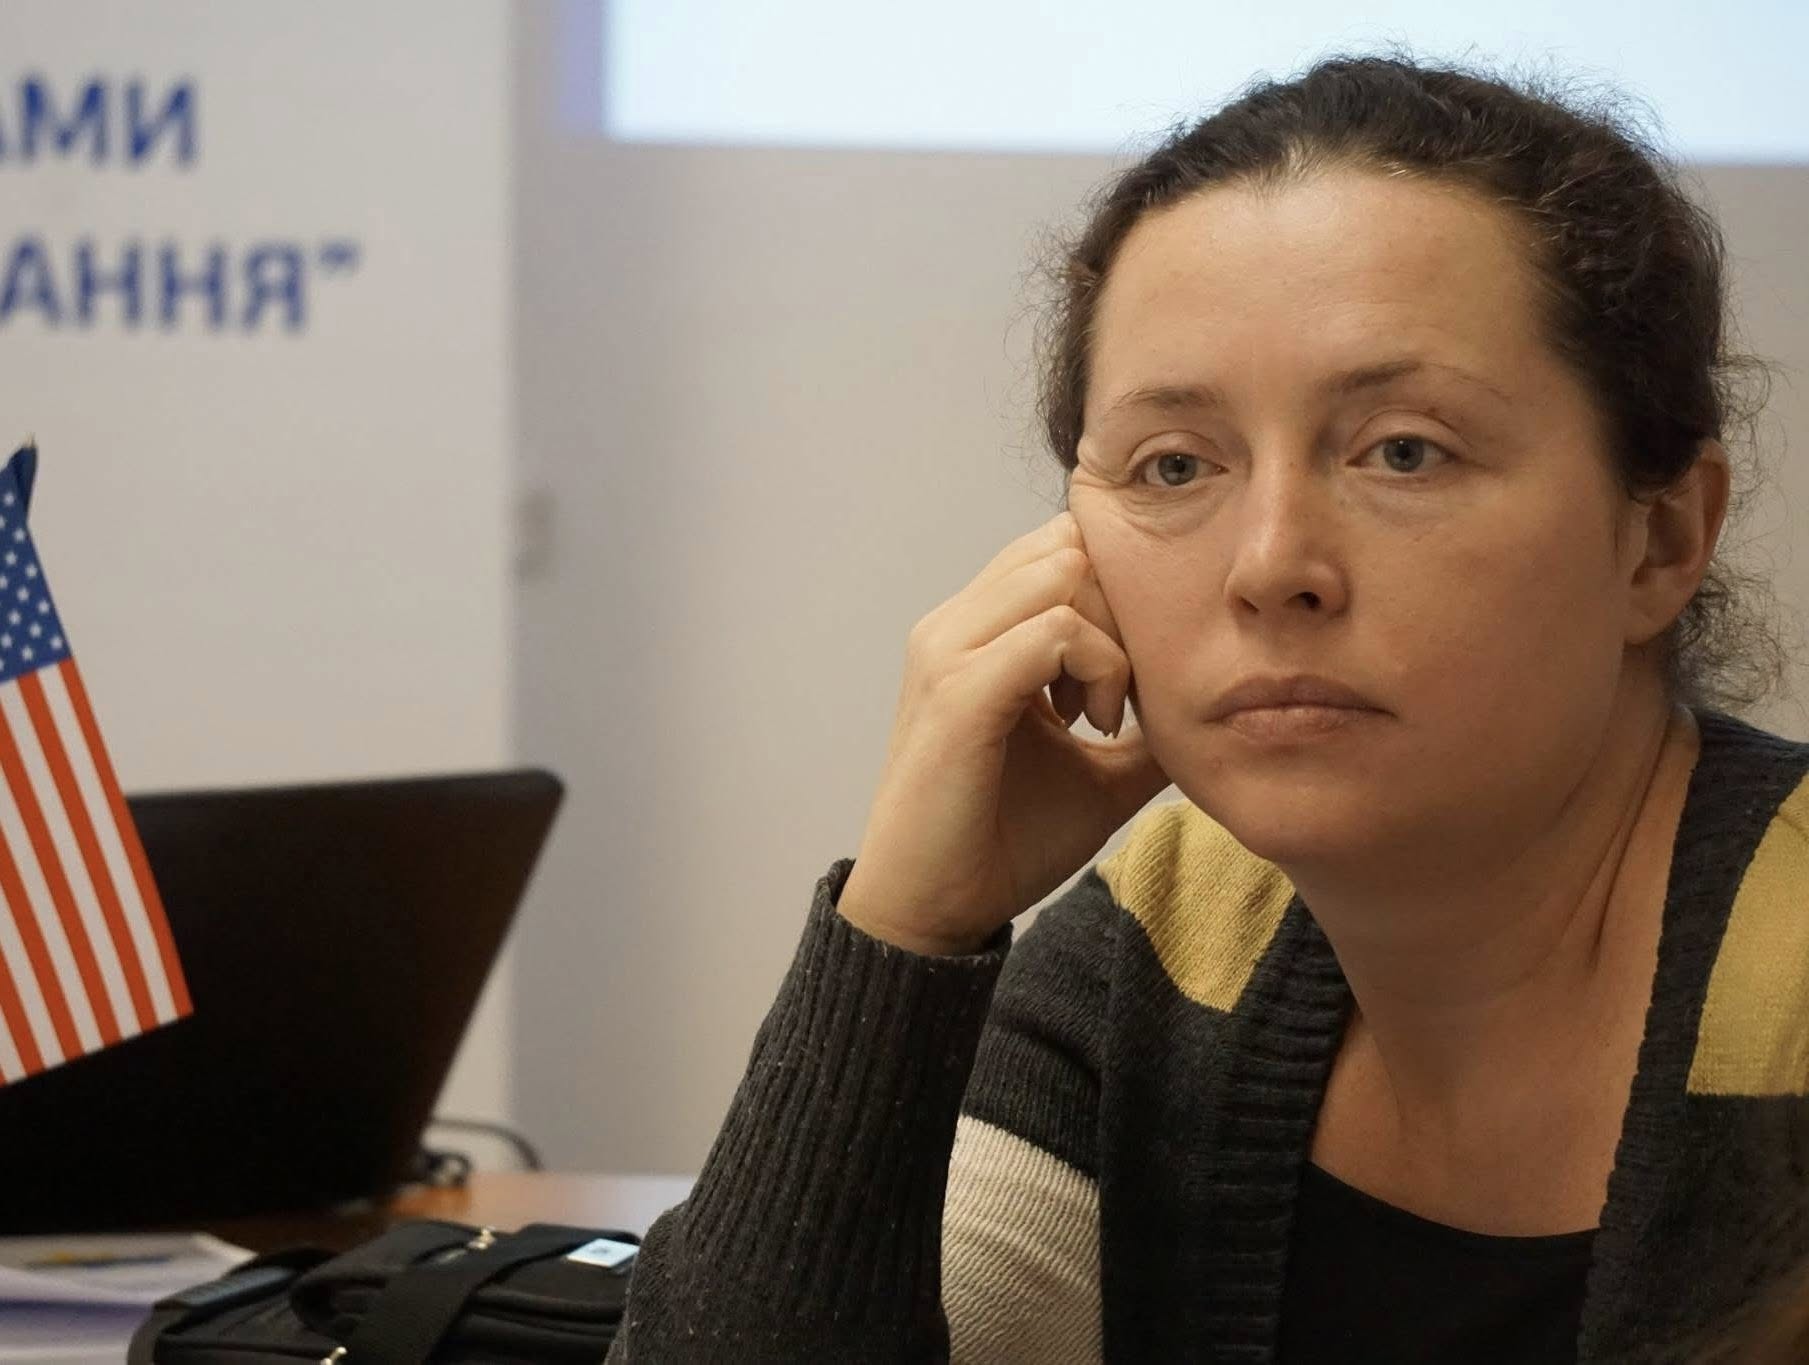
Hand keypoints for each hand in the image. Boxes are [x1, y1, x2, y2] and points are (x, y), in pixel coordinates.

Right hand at [837, 511, 1171, 954]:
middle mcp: (955, 623)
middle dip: (1123, 607)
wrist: (932, 911)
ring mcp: (949, 650)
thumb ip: (1146, 722)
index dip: (1119, 592)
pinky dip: (1100, 669)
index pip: (1063, 548)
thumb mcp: (1099, 770)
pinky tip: (1100, 727)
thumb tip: (1220, 703)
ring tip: (1111, 712)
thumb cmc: (1004, 841)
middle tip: (1129, 692)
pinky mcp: (958, 691)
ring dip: (1113, 636)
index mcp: (977, 630)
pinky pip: (1053, 632)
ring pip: (1064, 572)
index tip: (1133, 676)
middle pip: (1070, 545)